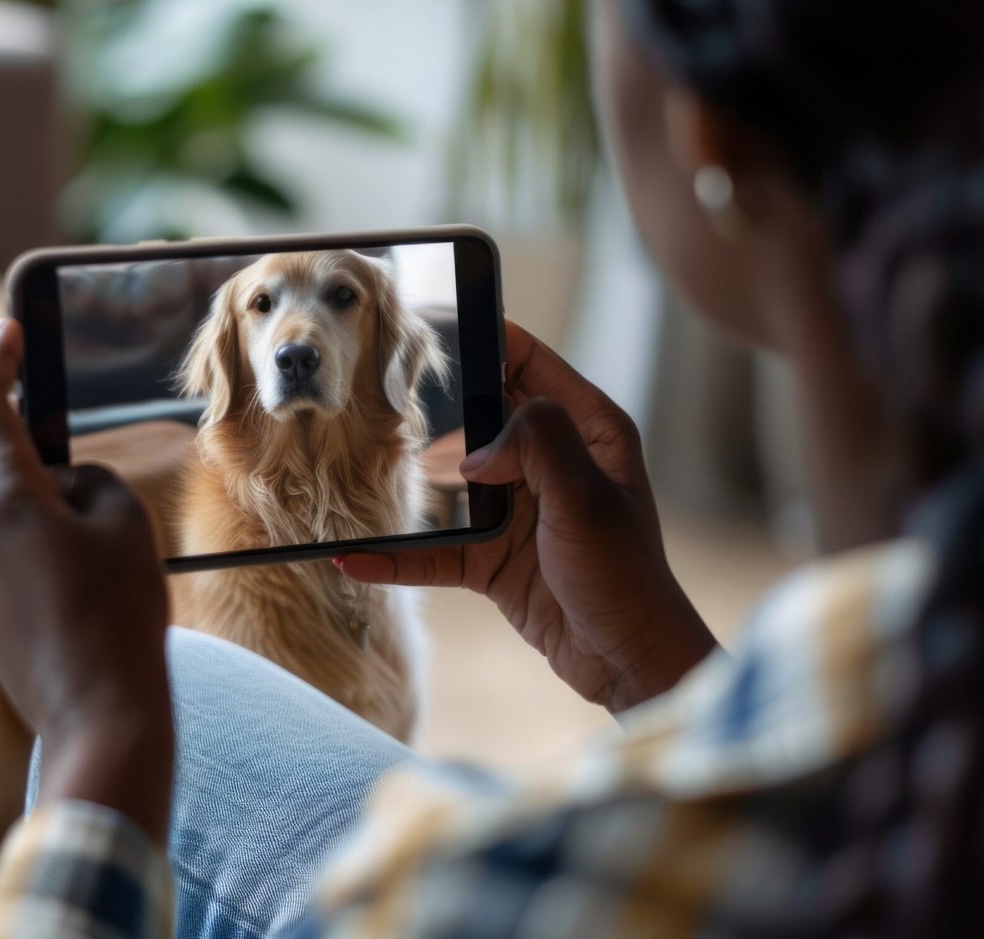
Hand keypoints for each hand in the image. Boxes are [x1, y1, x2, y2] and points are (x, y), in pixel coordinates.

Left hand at [0, 318, 173, 839]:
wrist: (102, 720)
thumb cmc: (121, 615)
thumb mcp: (124, 520)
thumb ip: (86, 480)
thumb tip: (58, 490)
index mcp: (3, 500)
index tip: (6, 332)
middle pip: (2, 471)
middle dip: (48, 471)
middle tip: (100, 502)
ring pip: (9, 522)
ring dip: (50, 524)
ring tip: (108, 572)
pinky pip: (9, 566)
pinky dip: (44, 565)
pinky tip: (87, 603)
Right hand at [339, 321, 716, 713]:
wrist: (626, 661)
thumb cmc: (625, 577)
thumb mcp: (587, 500)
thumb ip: (537, 447)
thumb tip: (473, 452)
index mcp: (585, 429)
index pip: (527, 360)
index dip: (485, 336)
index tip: (433, 323)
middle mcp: (548, 461)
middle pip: (479, 415)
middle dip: (433, 407)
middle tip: (378, 393)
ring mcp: (517, 509)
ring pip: (449, 480)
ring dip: (409, 481)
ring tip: (357, 466)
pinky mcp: (493, 557)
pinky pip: (435, 549)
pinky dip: (397, 556)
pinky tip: (358, 558)